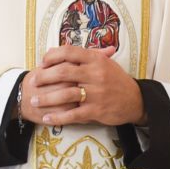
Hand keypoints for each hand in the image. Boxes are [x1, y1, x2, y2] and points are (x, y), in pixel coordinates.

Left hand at [24, 45, 144, 125]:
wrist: (136, 101)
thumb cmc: (117, 80)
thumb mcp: (105, 63)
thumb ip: (85, 56)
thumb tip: (60, 50)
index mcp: (96, 60)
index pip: (69, 52)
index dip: (52, 56)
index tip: (42, 63)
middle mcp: (96, 74)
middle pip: (63, 72)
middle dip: (44, 77)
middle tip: (33, 82)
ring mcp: (96, 93)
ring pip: (65, 94)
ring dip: (46, 99)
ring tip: (34, 101)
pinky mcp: (97, 110)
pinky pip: (73, 114)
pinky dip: (58, 117)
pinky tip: (47, 118)